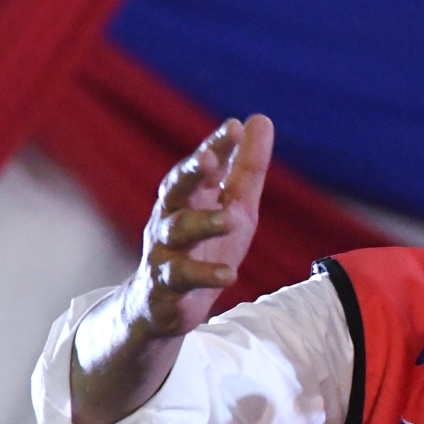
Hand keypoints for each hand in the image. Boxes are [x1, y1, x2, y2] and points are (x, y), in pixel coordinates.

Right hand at [128, 114, 273, 336]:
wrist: (162, 305)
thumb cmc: (203, 247)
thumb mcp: (234, 206)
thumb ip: (246, 168)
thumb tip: (260, 118)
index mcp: (188, 196)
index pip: (201, 166)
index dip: (215, 146)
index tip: (234, 127)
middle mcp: (169, 217)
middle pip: (175, 188)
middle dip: (191, 173)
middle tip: (210, 161)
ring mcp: (164, 249)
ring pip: (178, 231)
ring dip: (203, 223)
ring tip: (230, 219)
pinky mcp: (164, 284)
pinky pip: (183, 276)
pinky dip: (205, 274)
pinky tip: (229, 274)